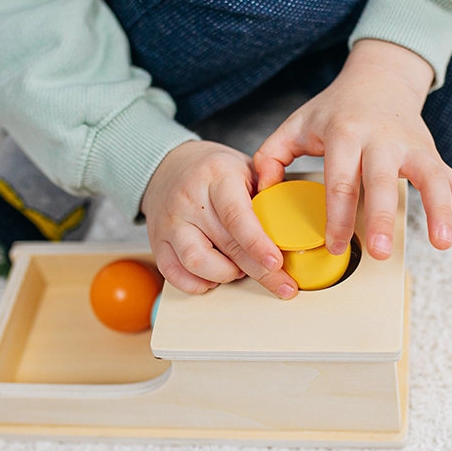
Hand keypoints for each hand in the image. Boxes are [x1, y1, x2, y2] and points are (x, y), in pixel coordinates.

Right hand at [140, 140, 298, 297]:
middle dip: (258, 271)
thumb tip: (294, 227)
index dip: (258, 244)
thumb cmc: (214, 171)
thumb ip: (268, 192)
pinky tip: (213, 277)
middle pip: (225, 245)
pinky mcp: (157, 241)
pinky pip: (174, 273)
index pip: (237, 216)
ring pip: (196, 262)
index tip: (277, 263)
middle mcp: (190, 200)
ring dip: (224, 275)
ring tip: (238, 270)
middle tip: (282, 284)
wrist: (169, 166)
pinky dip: (197, 284)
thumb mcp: (246, 167)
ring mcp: (171, 222)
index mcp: (216, 177)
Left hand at [253, 39, 451, 259]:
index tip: (334, 245)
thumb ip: (271, 155)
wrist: (377, 79)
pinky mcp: (430, 153)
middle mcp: (381, 139)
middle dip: (381, 218)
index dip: (336, 216)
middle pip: (382, 181)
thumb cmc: (333, 109)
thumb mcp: (296, 124)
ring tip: (441, 243)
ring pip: (428, 178)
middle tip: (378, 252)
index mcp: (345, 133)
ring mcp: (411, 145)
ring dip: (437, 211)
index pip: (340, 180)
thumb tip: (264, 191)